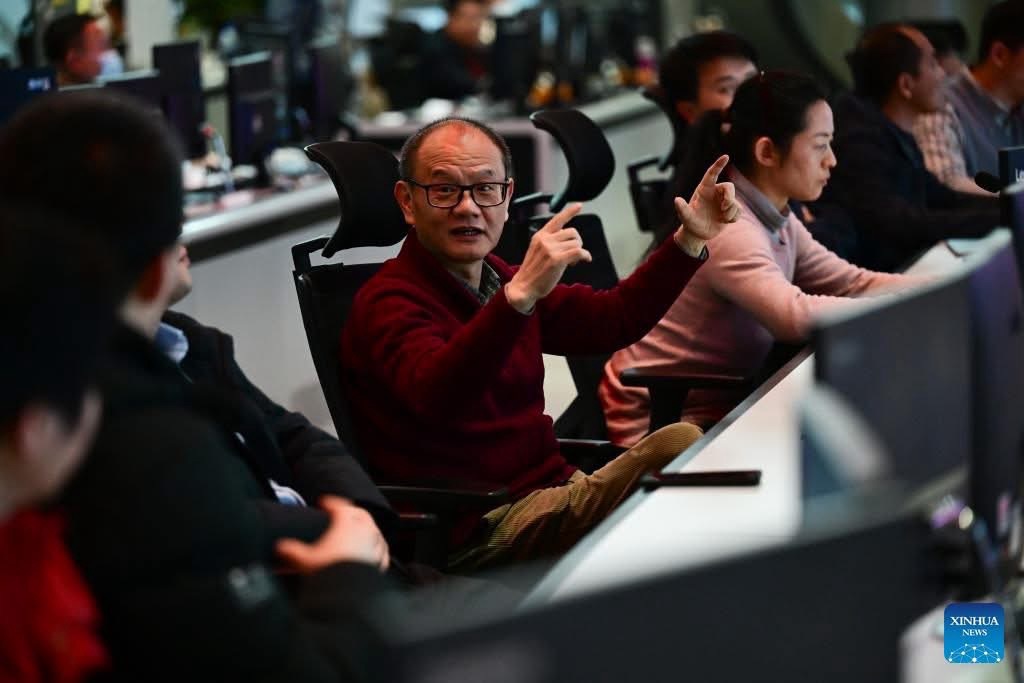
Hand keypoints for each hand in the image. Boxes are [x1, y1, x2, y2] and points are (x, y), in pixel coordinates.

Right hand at [275, 496, 389, 573]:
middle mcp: (365, 531)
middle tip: (343, 513)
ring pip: (374, 530)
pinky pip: (381, 549)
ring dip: (367, 528)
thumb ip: (291, 551)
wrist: (351, 593)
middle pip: (360, 514)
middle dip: (351, 511)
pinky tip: (373, 551)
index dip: (331, 502)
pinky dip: (377, 547)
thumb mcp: (305, 560)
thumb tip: (280, 547)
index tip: (325, 503)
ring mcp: (376, 545)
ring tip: (359, 531)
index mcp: (347, 524)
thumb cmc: (332, 573)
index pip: (340, 505)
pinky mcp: (382, 561)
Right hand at [505, 202, 589, 312]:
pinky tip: (584, 260)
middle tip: (574, 254)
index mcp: (540, 236)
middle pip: (572, 232)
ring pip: (576, 242)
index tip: (579, 205)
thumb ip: (550, 243)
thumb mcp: (537, 251)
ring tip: (573, 261)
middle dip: (577, 242)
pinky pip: (579, 252)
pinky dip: (585, 256)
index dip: (569, 212)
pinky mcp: (557, 260)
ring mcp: (550, 249)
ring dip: (579, 251)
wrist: (523, 287)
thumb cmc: (532, 273)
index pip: (556, 220)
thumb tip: (568, 241)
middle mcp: (545, 240)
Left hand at [673, 155, 740, 254]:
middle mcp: (715, 192)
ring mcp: (724, 200)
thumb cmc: (690, 223)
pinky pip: (739, 210)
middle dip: (730, 198)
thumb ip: (682, 209)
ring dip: (730, 212)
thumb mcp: (685, 217)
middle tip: (724, 207)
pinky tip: (725, 221)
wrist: (698, 233)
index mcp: (704, 189)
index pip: (712, 174)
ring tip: (722, 219)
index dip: (719, 164)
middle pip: (729, 187)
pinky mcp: (730, 209)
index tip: (726, 156)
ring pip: (735, 201)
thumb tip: (677, 200)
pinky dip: (733, 218)